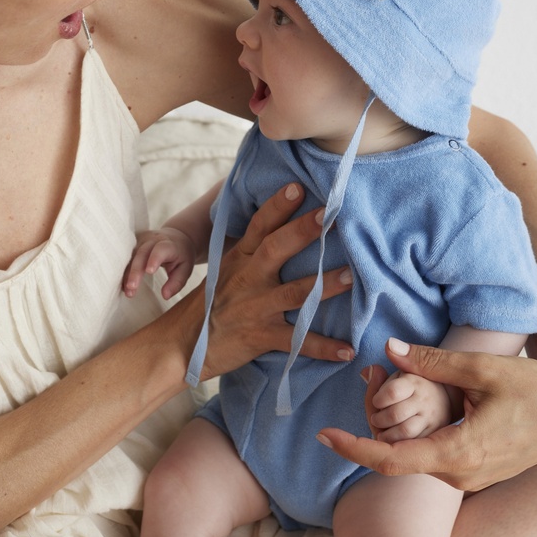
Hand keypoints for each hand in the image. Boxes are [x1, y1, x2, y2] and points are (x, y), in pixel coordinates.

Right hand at [123, 227, 195, 298]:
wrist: (176, 237)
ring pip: (130, 256)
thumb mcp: (185, 268)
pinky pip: (126, 257)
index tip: (149, 272)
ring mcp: (141, 241)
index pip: (160, 249)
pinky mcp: (133, 244)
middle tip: (132, 288)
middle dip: (135, 271)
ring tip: (127, 291)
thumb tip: (165, 296)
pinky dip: (124, 271)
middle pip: (141, 254)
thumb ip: (177, 282)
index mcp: (168, 244)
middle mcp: (153, 240)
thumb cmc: (181, 255)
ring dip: (127, 274)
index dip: (154, 259)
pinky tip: (122, 284)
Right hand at [175, 182, 354, 381]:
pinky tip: (348, 349)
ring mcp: (255, 307)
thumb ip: (254, 249)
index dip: (277, 206)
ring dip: (324, 286)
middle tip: (330, 216)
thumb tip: (286, 224)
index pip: (259, 225)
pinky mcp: (260, 336)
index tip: (297, 187)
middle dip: (302, 232)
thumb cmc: (213, 301)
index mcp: (241, 257)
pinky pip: (296, 341)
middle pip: (276, 249)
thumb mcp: (227, 268)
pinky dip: (323, 347)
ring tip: (351, 277)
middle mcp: (248, 278)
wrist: (184, 343)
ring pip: (294, 293)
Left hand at [317, 337, 536, 490]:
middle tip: (361, 388)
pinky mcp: (475, 471)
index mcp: (460, 452)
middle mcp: (461, 473)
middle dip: (370, 430)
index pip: (391, 459)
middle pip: (397, 459)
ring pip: (414, 459)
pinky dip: (412, 436)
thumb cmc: (533, 387)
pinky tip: (406, 411)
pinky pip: (432, 458)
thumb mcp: (481, 368)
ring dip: (392, 433)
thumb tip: (388, 349)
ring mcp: (469, 477)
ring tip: (380, 394)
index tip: (324, 434)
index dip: (353, 448)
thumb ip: (432, 361)